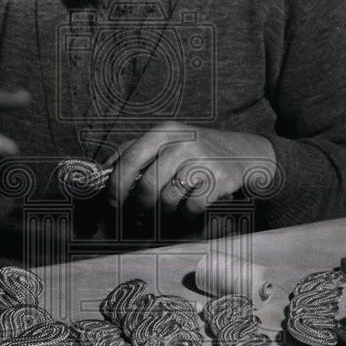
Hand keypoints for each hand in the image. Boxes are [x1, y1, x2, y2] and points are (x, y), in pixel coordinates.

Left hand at [107, 122, 276, 216]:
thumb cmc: (195, 151)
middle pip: (147, 185)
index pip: (130, 158)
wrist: (244, 153)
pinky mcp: (219, 180)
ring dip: (163, 211)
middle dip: (139, 205)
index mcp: (164, 131)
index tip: (111, 202)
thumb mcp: (167, 141)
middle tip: (137, 213)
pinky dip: (185, 213)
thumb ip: (135, 152)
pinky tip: (188, 207)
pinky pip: (190, 207)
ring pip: (167, 199)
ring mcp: (202, 160)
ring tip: (167, 208)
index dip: (116, 185)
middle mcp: (183, 142)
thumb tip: (101, 171)